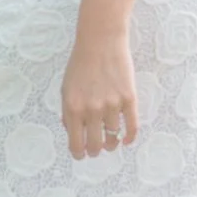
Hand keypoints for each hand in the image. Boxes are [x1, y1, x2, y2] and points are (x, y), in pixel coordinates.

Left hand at [61, 28, 138, 159]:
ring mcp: (111, 105)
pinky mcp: (129, 98)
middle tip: (96, 150)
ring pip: (113, 137)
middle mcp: (91, 110)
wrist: (101, 42)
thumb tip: (72, 133)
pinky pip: (131, 126)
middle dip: (95, 151)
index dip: (79, 153)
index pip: (75, 143)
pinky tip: (126, 140)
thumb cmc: (81, 64)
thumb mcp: (65, 88)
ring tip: (110, 142)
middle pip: (95, 145)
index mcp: (72, 108)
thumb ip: (67, 112)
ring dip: (111, 143)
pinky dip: (129, 137)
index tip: (81, 155)